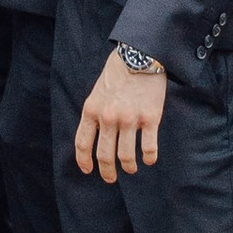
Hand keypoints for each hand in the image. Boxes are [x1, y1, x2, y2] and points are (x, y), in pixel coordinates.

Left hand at [74, 48, 165, 181]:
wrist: (140, 54)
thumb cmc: (118, 72)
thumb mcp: (98, 91)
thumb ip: (95, 113)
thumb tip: (95, 137)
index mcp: (92, 110)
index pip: (83, 144)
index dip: (84, 161)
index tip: (89, 170)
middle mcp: (108, 117)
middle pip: (105, 156)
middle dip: (107, 172)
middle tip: (110, 178)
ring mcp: (129, 119)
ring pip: (126, 156)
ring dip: (128, 167)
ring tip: (131, 169)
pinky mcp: (150, 118)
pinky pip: (148, 148)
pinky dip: (148, 158)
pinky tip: (148, 159)